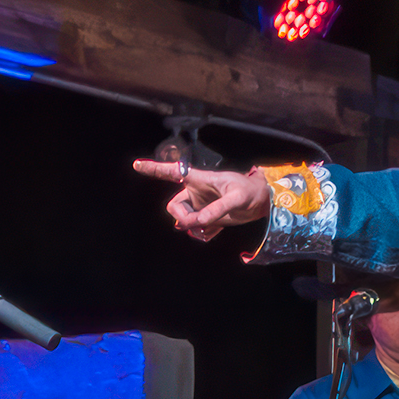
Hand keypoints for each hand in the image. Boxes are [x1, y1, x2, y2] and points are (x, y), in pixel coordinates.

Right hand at [133, 160, 271, 241]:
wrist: (262, 201)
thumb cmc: (250, 191)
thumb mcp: (236, 198)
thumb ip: (217, 209)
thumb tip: (197, 223)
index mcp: (199, 179)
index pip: (173, 173)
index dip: (154, 169)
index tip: (137, 165)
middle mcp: (196, 191)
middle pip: (174, 207)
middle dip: (183, 218)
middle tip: (199, 224)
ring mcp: (200, 205)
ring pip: (183, 220)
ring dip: (192, 228)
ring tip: (209, 230)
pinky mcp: (207, 217)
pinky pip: (195, 228)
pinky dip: (201, 233)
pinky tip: (214, 232)